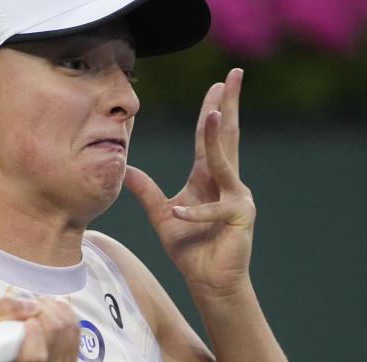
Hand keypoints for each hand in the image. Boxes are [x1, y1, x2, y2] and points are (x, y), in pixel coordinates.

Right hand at [0, 296, 78, 361]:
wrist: (9, 358)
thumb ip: (5, 309)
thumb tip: (34, 308)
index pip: (34, 358)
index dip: (34, 332)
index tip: (27, 319)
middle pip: (54, 336)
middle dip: (44, 311)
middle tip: (30, 307)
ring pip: (67, 330)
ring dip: (54, 309)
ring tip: (37, 309)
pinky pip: (76, 330)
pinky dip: (64, 314)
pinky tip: (49, 315)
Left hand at [124, 68, 254, 296]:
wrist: (210, 281)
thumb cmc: (191, 249)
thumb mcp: (161, 214)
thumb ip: (146, 190)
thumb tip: (125, 168)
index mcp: (208, 177)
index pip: (208, 138)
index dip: (211, 110)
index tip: (217, 84)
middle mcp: (227, 181)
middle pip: (227, 136)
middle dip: (229, 105)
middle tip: (233, 76)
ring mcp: (238, 197)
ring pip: (223, 163)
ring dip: (215, 140)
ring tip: (213, 114)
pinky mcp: (240, 218)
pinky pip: (214, 209)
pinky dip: (194, 212)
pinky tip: (178, 212)